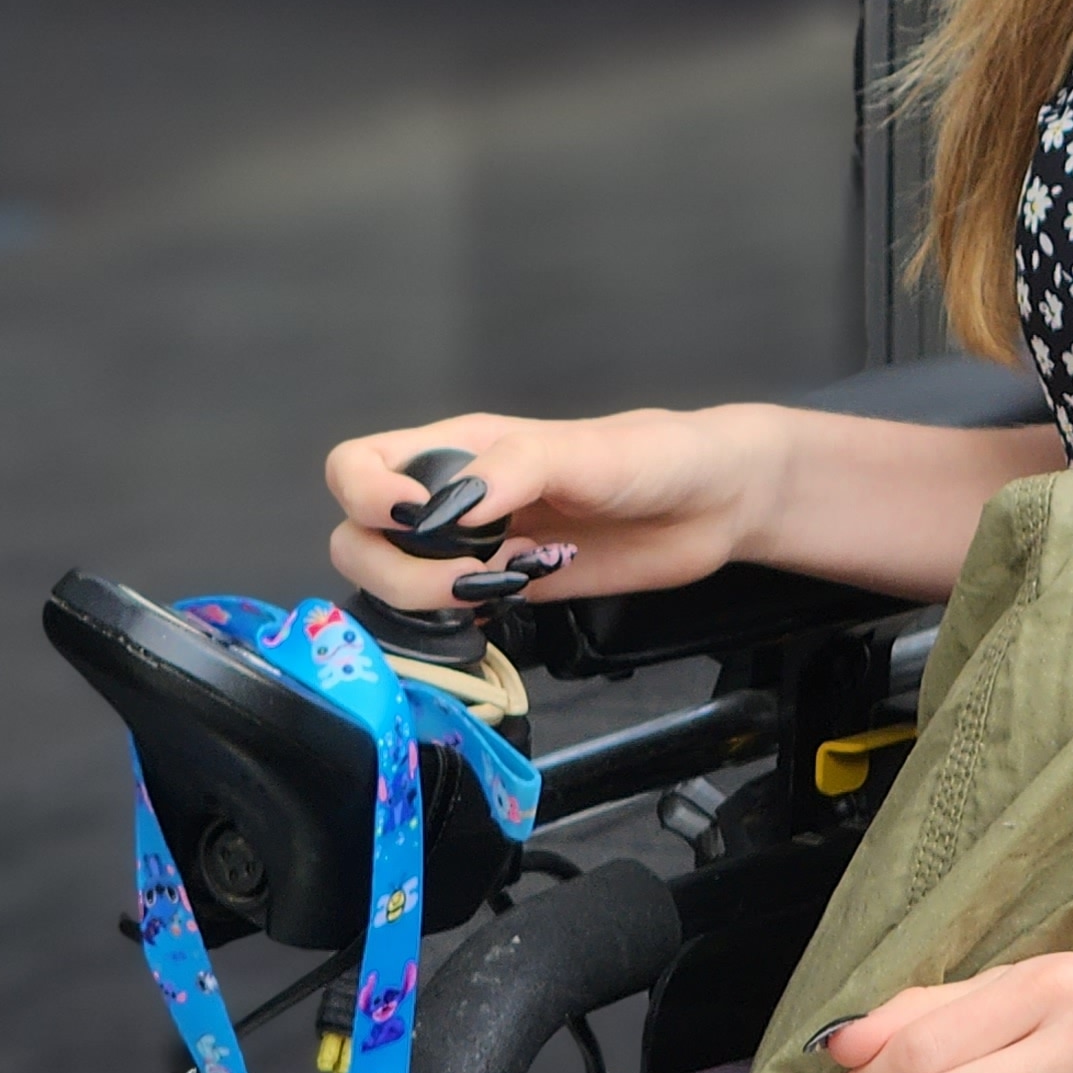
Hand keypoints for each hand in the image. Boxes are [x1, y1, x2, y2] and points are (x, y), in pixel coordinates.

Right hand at [321, 407, 776, 612]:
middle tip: (467, 575)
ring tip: (494, 589)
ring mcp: (476, 548)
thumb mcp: (585, 451)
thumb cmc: (655, 455)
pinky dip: (451, 625)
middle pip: (356, 536)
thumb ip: (515, 469)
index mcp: (460, 448)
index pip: (356, 466)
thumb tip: (444, 512)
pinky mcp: (505, 591)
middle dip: (392, 565)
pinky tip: (500, 613)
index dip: (364, 497)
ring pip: (390, 581)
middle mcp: (454, 497)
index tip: (415, 521)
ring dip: (422, 597)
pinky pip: (441, 615)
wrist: (716, 504)